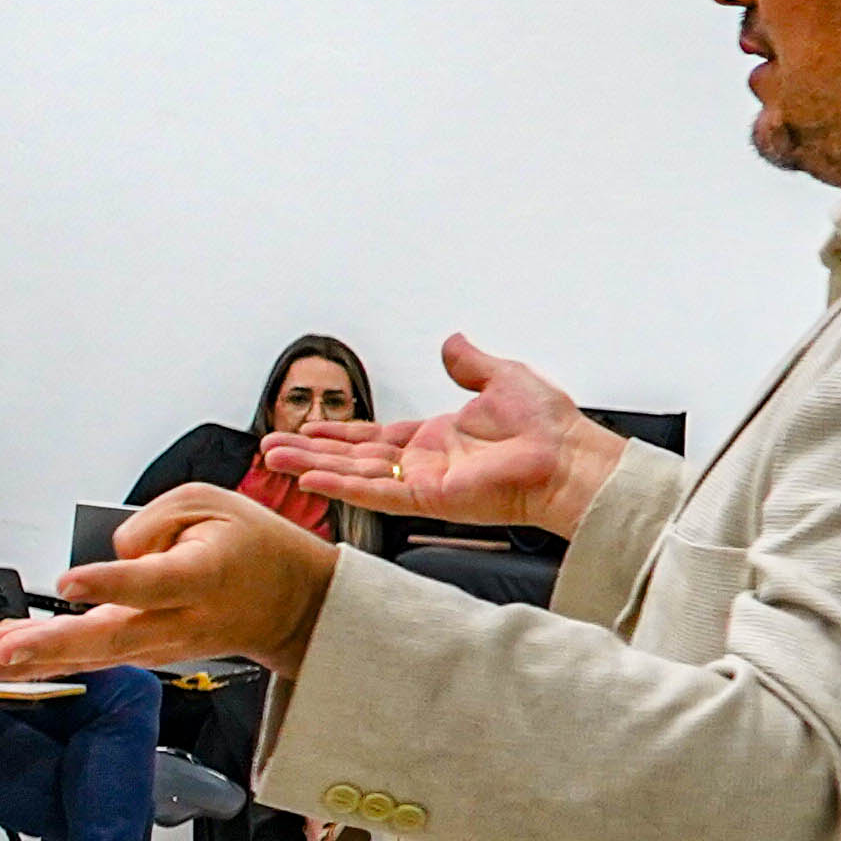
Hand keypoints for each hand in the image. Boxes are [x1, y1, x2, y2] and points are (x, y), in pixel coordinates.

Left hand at [0, 484, 341, 693]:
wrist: (290, 604)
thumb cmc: (250, 547)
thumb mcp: (209, 502)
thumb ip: (151, 520)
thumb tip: (110, 554)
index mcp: (200, 578)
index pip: (149, 583)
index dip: (108, 583)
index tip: (69, 583)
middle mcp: (178, 620)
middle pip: (109, 638)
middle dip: (48, 646)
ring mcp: (160, 645)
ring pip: (92, 657)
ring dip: (33, 661)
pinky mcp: (145, 654)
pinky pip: (90, 659)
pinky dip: (46, 659)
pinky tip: (3, 656)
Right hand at [272, 332, 626, 538]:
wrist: (568, 458)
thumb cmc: (548, 427)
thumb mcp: (502, 377)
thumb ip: (470, 363)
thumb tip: (453, 342)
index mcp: (437, 438)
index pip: (373, 438)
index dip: (338, 434)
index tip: (307, 430)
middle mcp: (423, 462)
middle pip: (352, 458)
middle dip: (309, 452)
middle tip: (272, 449)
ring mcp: (422, 482)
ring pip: (353, 475)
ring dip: (312, 467)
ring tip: (273, 460)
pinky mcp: (426, 498)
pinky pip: (374, 493)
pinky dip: (340, 488)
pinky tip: (310, 481)